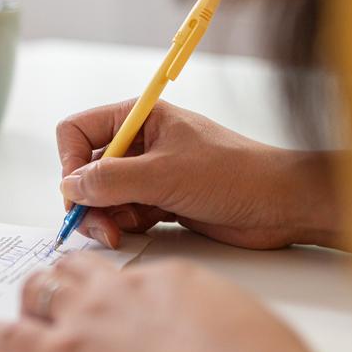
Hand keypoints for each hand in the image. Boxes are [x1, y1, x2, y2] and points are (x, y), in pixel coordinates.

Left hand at [0, 254, 351, 351]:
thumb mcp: (256, 332)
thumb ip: (226, 327)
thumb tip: (227, 342)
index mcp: (176, 279)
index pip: (136, 274)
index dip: (125, 292)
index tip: (125, 307)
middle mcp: (126, 290)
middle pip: (79, 267)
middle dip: (69, 278)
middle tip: (64, 294)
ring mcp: (90, 318)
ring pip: (40, 287)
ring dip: (34, 298)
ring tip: (28, 309)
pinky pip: (14, 337)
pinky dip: (3, 338)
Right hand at [56, 101, 340, 249]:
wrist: (282, 205)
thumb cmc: (234, 175)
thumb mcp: (165, 175)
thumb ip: (111, 180)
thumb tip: (70, 186)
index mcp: (139, 118)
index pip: (78, 131)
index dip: (70, 161)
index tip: (78, 190)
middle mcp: (139, 143)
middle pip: (86, 168)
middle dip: (86, 198)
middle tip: (97, 225)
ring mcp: (149, 173)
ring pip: (103, 195)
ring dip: (104, 216)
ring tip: (119, 234)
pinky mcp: (160, 200)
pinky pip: (123, 212)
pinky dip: (122, 225)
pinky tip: (137, 232)